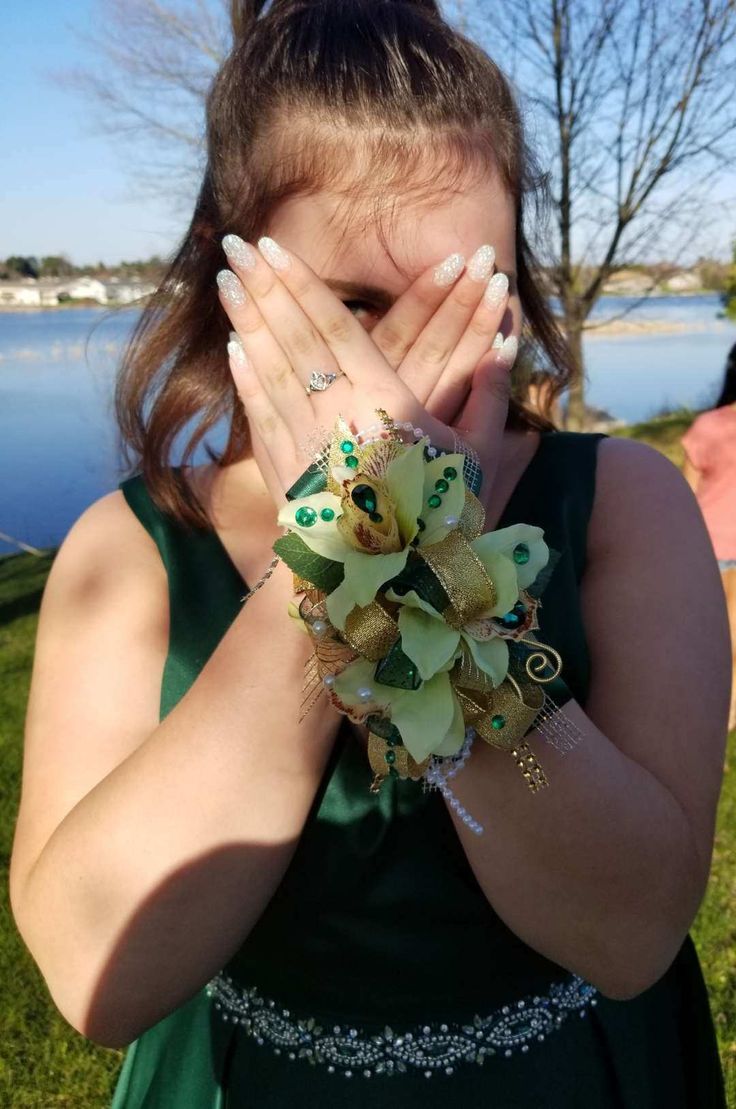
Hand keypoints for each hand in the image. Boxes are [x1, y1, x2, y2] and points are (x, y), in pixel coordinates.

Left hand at [217, 236, 512, 506]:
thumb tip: (505, 344)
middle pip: (293, 337)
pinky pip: (260, 412)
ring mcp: (303, 441)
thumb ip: (488, 398)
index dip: (302, 283)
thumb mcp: (475, 460)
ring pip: (268, 368)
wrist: (384, 584)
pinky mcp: (284, 470)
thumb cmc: (438, 520)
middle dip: (263, 287)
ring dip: (246, 320)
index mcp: (384, 402)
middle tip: (234, 243)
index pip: (335, 326)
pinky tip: (235, 346)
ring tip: (225, 280)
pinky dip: (246, 376)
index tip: (274, 247)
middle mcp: (335, 413)